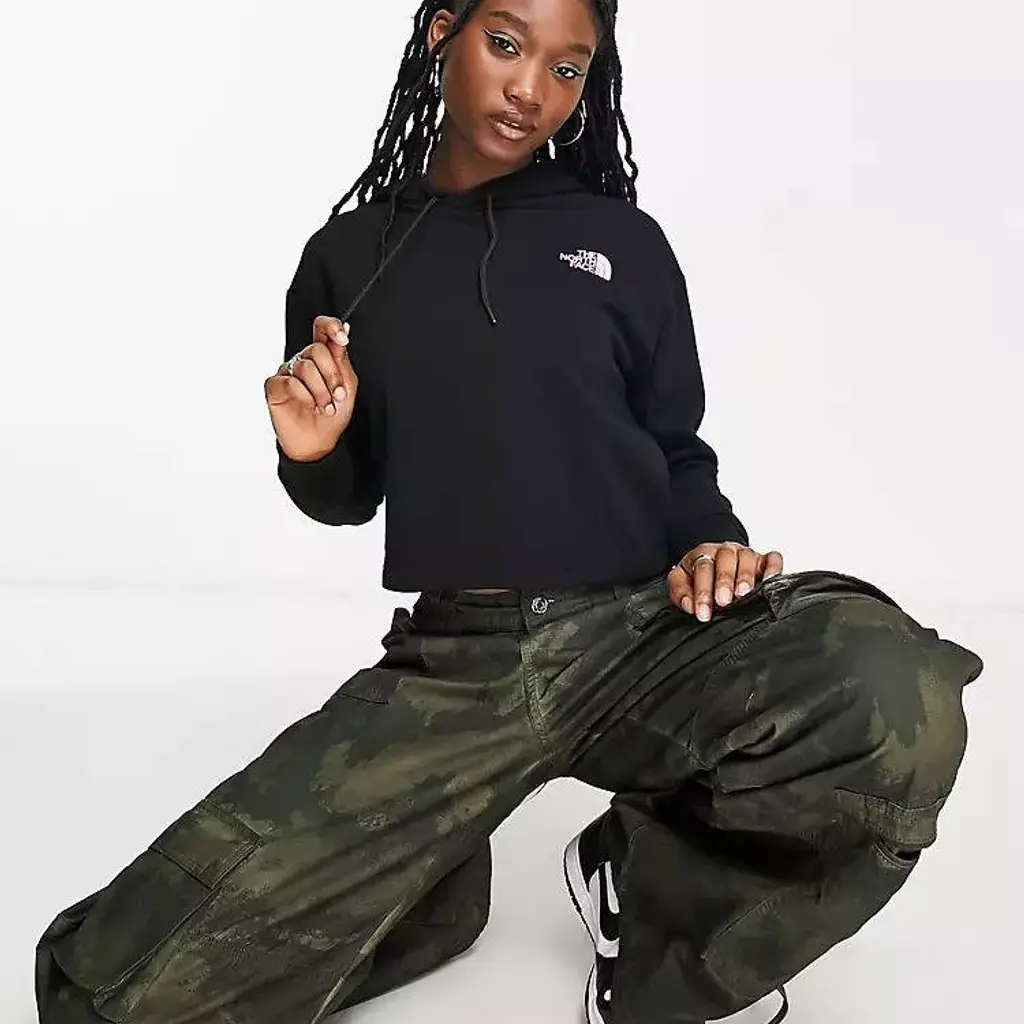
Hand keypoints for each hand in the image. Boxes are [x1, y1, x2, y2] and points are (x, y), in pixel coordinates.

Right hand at [264, 317, 357, 461]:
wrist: (320, 442)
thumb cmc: (333, 415)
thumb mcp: (347, 385)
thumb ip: (342, 358)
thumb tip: (343, 328)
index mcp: (322, 357)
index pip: (322, 328)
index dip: (331, 327)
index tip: (342, 338)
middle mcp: (303, 361)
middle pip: (316, 349)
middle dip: (332, 375)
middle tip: (338, 395)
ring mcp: (287, 372)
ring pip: (305, 366)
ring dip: (321, 391)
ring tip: (326, 407)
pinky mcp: (274, 386)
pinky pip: (290, 382)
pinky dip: (304, 397)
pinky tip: (308, 406)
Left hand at [668, 541, 783, 621]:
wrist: (715, 570)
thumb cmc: (698, 579)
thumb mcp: (682, 584)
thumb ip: (681, 594)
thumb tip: (690, 606)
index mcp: (703, 554)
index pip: (703, 567)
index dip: (702, 592)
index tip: (703, 612)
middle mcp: (725, 551)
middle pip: (725, 558)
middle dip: (724, 581)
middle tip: (723, 601)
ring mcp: (746, 554)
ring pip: (748, 557)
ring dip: (745, 576)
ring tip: (743, 594)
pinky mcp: (764, 561)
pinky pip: (773, 558)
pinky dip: (773, 568)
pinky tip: (769, 582)